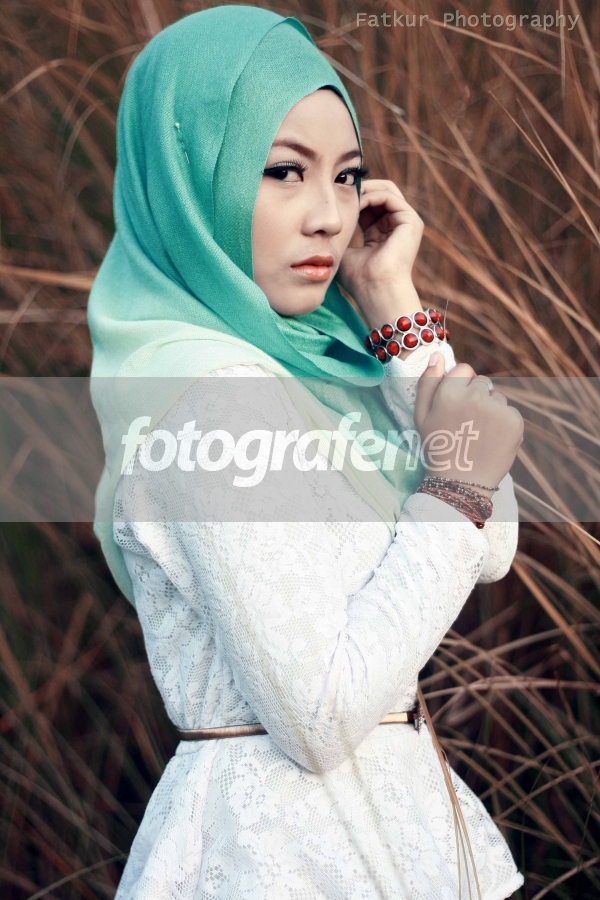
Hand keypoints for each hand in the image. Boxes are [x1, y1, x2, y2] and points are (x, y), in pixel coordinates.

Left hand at [337, 180, 423, 327]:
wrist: (376, 291)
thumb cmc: (359, 279)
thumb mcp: (344, 250)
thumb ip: (339, 233)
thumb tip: (325, 222)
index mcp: (381, 234)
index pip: (368, 205)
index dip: (352, 197)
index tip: (333, 195)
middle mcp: (396, 227)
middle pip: (380, 192)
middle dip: (360, 188)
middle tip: (340, 187)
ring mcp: (406, 223)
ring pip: (386, 190)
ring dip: (364, 190)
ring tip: (347, 195)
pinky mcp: (411, 221)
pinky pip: (389, 197)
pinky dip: (371, 195)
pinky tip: (356, 203)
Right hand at [414, 353, 523, 494]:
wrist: (461, 482)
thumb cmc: (437, 447)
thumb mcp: (421, 415)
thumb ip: (427, 382)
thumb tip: (438, 355)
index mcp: (450, 392)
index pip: (464, 369)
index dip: (459, 386)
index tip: (455, 404)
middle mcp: (475, 396)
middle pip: (482, 382)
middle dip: (475, 397)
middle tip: (466, 423)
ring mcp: (497, 408)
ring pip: (497, 397)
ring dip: (490, 410)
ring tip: (478, 434)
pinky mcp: (515, 421)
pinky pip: (509, 412)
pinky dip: (503, 423)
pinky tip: (490, 439)